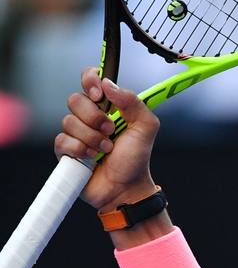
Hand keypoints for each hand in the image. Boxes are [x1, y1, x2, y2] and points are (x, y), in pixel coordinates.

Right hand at [55, 67, 159, 210]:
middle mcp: (89, 117)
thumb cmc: (136, 159)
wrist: (126, 188)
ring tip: (106, 150)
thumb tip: (108, 84)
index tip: (100, 95)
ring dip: (92, 138)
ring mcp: (75, 133)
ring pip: (68, 121)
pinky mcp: (65, 150)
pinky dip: (80, 150)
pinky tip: (92, 158)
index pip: (90, 79)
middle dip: (95, 117)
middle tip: (111, 131)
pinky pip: (62, 140)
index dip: (90, 80)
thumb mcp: (146, 127)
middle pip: (75, 99)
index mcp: (107, 107)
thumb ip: (133, 102)